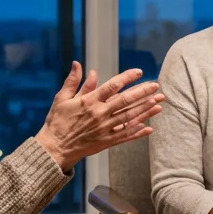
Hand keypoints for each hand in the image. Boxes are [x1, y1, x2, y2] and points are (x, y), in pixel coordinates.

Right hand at [34, 63, 165, 170]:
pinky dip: (138, 132)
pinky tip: (149, 127)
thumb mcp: (62, 98)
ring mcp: (104, 129)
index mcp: (89, 101)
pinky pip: (125, 136)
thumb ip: (73, 81)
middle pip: (126, 101)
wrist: (54, 149)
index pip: (112, 86)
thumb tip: (79, 64)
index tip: (139, 72)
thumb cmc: (57, 122)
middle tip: (156, 86)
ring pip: (129, 117)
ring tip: (158, 102)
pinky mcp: (106, 142)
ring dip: (145, 109)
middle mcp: (99, 114)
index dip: (127, 77)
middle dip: (143, 92)